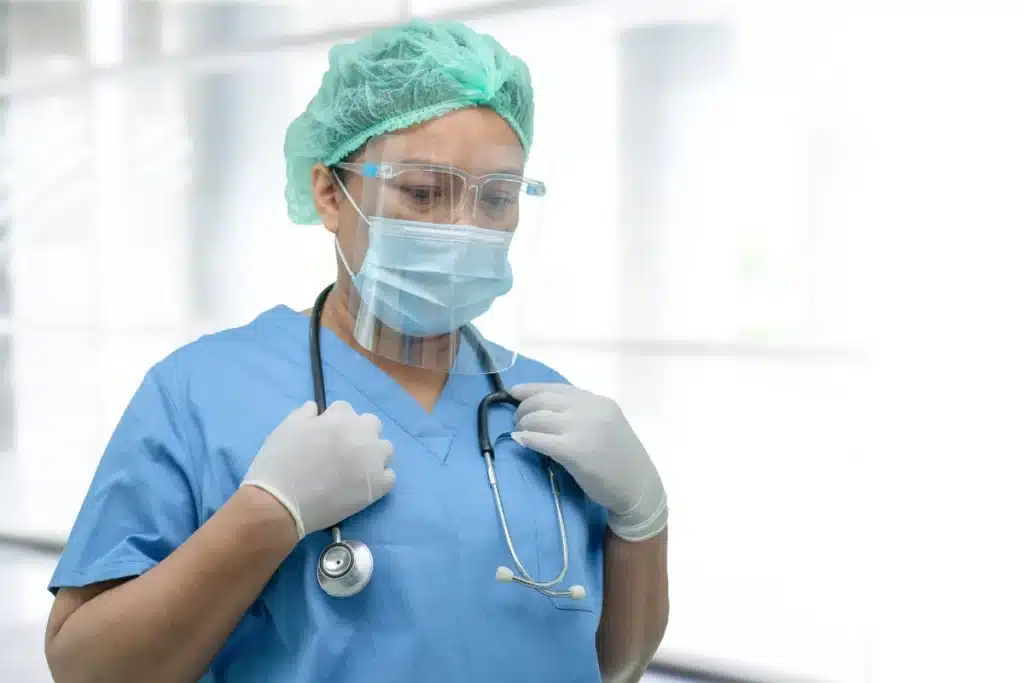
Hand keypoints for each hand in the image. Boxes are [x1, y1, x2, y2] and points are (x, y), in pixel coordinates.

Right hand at [242, 401, 395, 539]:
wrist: (281, 504)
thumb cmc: (279, 464)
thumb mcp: (286, 428)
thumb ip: (304, 414)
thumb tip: (315, 408)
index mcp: (341, 418)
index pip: (345, 409)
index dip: (333, 421)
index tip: (324, 435)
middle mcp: (363, 435)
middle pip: (371, 424)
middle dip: (358, 432)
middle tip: (341, 450)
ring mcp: (373, 461)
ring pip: (385, 449)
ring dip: (373, 453)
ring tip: (355, 468)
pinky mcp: (378, 486)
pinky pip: (389, 476)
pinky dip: (378, 479)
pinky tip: (362, 485)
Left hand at [509, 383, 666, 541]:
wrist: (638, 487)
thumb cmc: (620, 460)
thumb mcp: (607, 424)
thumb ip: (582, 413)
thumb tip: (545, 409)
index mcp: (598, 401)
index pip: (557, 387)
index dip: (531, 389)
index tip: (514, 392)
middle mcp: (590, 409)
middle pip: (543, 400)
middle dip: (524, 409)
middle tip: (518, 420)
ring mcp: (582, 429)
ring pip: (537, 418)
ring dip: (523, 425)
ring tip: (520, 432)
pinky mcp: (574, 451)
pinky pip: (539, 439)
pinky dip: (526, 439)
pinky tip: (520, 442)